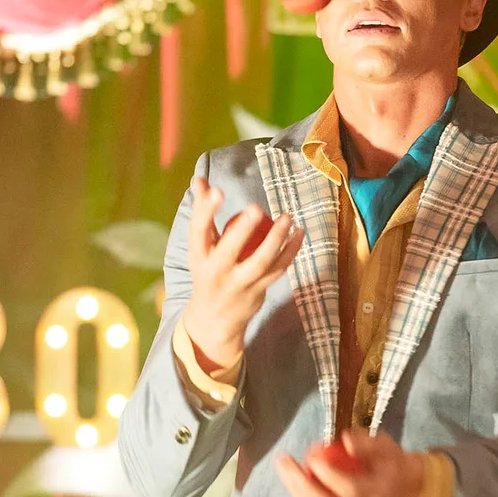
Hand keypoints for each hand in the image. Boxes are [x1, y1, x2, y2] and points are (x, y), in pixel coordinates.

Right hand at [182, 177, 303, 370]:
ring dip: (276, 239)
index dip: (206, 210)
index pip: (199, 231)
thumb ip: (202, 212)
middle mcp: (216, 273)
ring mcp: (239, 284)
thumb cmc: (208, 270)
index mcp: (198, 257)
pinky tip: (299, 231)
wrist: (215, 318)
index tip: (218, 190)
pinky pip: (278, 268)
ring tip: (287, 217)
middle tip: (256, 208)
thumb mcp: (201, 246)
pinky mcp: (258, 290)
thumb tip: (200, 179)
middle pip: (229, 251)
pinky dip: (291, 250)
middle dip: (242, 230)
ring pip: (260, 262)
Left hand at [274, 428, 425, 496]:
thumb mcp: (384, 444)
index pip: (352, 489)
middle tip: (286, 462)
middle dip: (303, 486)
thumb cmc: (387, 459)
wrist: (394, 480)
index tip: (313, 456)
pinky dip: (299, 491)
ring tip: (282, 465)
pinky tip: (288, 473)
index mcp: (377, 491)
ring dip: (296, 489)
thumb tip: (347, 440)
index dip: (330, 476)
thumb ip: (367, 443)